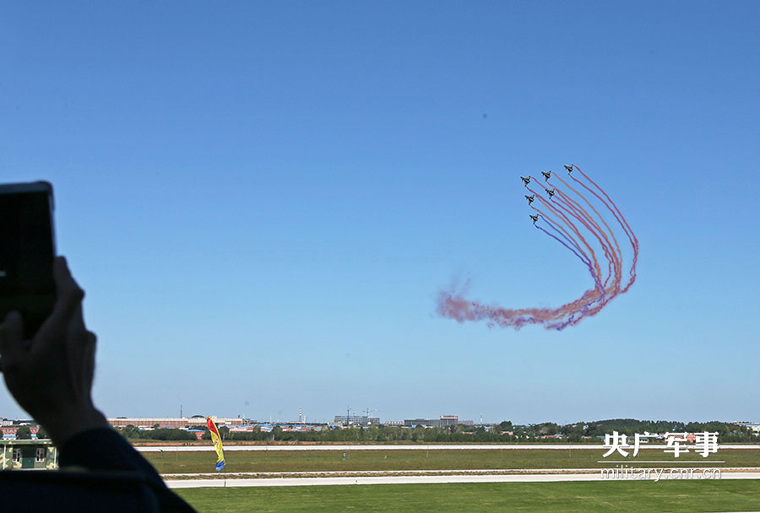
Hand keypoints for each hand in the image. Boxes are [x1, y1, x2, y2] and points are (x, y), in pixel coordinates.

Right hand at [0, 256, 107, 445]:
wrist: (72, 416)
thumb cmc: (40, 392)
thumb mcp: (12, 365)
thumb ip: (10, 335)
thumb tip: (14, 316)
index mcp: (61, 331)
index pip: (70, 293)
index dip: (65, 274)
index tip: (58, 260)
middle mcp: (79, 332)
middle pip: (73, 302)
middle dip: (59, 289)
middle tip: (45, 281)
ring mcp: (87, 342)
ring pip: (74, 318)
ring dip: (59, 313)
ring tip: (36, 322)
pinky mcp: (90, 353)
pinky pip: (76, 332)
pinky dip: (63, 329)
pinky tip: (46, 344)